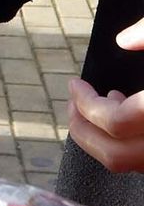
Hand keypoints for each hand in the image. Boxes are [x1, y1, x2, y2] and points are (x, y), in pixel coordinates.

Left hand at [67, 16, 143, 171]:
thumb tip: (123, 40)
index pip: (115, 123)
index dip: (86, 105)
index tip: (74, 84)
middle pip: (116, 156)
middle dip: (84, 131)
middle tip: (72, 105)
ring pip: (132, 165)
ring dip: (106, 140)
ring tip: (102, 107)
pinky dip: (131, 146)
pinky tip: (132, 119)